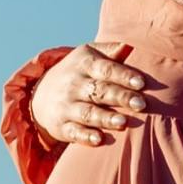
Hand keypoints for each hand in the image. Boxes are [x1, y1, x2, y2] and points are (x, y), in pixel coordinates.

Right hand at [30, 43, 147, 145]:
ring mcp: (67, 106)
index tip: (141, 83)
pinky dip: (85, 136)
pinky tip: (99, 140)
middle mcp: (75, 85)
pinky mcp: (62, 126)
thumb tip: (132, 43)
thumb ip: (111, 51)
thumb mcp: (90, 55)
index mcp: (85, 64)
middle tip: (141, 104)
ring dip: (105, 118)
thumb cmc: (79, 73)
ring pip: (87, 113)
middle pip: (100, 91)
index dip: (123, 76)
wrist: (41, 95)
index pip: (106, 69)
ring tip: (123, 122)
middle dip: (120, 97)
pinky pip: (73, 132)